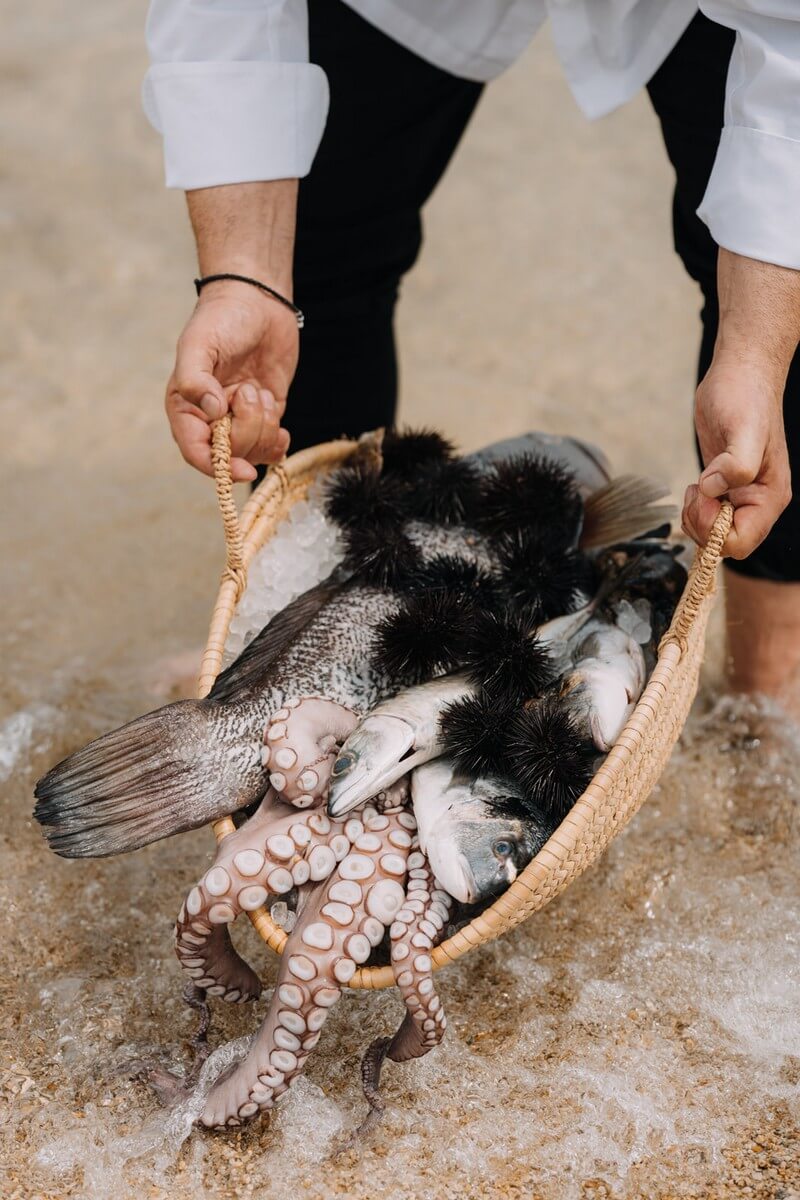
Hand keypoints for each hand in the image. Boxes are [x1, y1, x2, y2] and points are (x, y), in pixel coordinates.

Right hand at [165, 281, 295, 482]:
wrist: (257, 303)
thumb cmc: (221, 320)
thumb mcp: (200, 344)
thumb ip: (195, 379)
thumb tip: (212, 412)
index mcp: (186, 407)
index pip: (196, 451)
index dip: (218, 466)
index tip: (243, 469)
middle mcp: (209, 420)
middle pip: (230, 454)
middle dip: (248, 427)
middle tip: (249, 391)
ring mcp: (238, 421)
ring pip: (254, 452)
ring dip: (265, 424)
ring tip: (260, 391)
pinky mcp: (264, 417)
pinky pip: (272, 447)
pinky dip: (279, 438)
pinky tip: (276, 417)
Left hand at [683, 361, 790, 557]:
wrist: (740, 374)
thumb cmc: (746, 396)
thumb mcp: (743, 429)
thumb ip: (735, 464)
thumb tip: (712, 490)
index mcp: (770, 497)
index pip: (740, 543)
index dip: (713, 531)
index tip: (703, 499)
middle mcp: (758, 502)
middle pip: (725, 543)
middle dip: (702, 525)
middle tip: (696, 491)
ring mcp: (741, 496)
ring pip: (714, 533)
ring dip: (696, 518)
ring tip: (697, 485)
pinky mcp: (724, 487)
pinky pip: (708, 517)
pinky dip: (696, 509)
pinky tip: (697, 484)